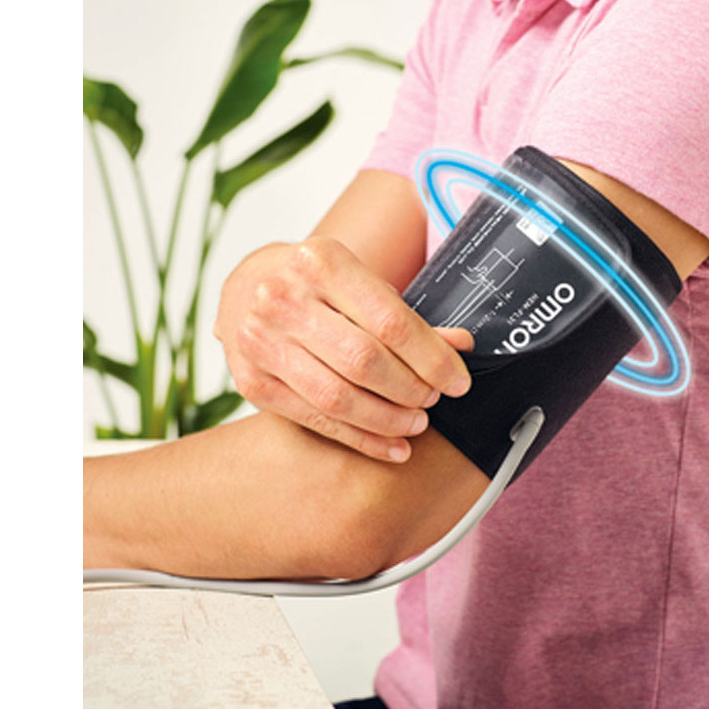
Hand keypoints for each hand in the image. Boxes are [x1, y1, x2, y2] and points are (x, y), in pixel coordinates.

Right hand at [214, 236, 472, 461]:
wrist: (247, 287)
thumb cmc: (317, 285)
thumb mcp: (361, 284)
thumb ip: (407, 317)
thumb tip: (461, 345)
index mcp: (321, 263)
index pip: (391, 322)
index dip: (433, 358)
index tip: (458, 381)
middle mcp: (283, 299)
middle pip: (364, 362)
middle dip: (410, 389)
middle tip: (433, 400)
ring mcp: (260, 342)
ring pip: (338, 397)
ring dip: (388, 419)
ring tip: (416, 422)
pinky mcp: (252, 382)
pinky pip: (316, 420)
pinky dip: (361, 439)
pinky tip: (391, 446)